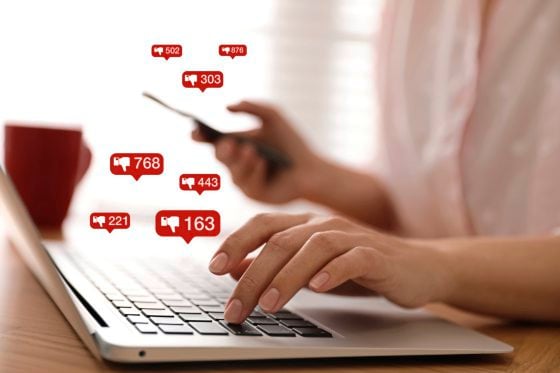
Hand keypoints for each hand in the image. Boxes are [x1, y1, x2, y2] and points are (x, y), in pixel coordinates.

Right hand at [192, 101, 325, 203]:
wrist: (310, 169)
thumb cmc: (292, 143)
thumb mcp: (274, 117)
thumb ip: (253, 107)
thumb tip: (228, 107)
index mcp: (237, 145)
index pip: (214, 141)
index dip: (201, 137)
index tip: (196, 132)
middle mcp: (236, 164)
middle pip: (221, 157)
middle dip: (224, 150)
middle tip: (230, 143)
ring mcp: (244, 180)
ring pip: (234, 172)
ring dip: (243, 161)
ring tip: (252, 151)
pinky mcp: (255, 194)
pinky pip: (250, 184)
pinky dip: (256, 172)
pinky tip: (262, 163)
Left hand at [209, 213, 452, 323]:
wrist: (417, 266)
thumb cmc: (358, 266)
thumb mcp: (309, 265)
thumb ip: (272, 263)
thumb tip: (231, 268)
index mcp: (305, 224)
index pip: (263, 224)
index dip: (236, 241)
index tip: (213, 267)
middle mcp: (325, 224)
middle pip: (280, 241)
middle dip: (252, 275)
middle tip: (235, 308)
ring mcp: (352, 237)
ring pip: (312, 248)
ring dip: (286, 276)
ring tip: (268, 304)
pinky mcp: (377, 254)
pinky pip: (353, 258)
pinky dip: (334, 272)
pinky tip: (318, 288)